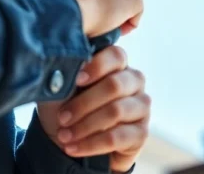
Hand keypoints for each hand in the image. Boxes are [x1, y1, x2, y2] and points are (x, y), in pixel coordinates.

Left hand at [37, 45, 150, 172]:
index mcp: (117, 64)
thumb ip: (68, 71)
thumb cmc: (66, 105)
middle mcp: (134, 81)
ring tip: (64, 135)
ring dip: (85, 126)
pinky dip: (90, 144)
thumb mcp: (61, 86)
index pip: (116, 56)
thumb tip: (71, 66)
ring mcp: (141, 106)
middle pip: (115, 86)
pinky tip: (72, 148)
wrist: (69, 140)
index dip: (97, 66)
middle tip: (62, 117)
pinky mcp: (141, 133)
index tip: (76, 80)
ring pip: (115, 111)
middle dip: (84, 103)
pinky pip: (116, 138)